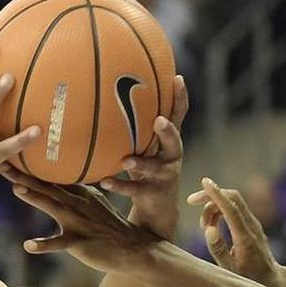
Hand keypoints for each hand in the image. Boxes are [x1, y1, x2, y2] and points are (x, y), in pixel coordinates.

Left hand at [0, 166, 160, 271]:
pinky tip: (28, 245)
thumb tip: (65, 176)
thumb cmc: (110, 227)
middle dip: (23, 174)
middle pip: (46, 186)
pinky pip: (60, 243)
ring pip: (53, 207)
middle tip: (1, 161)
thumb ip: (78, 190)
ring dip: (35, 198)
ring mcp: (79, 221)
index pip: (51, 175)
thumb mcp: (96, 203)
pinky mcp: (80, 242)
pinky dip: (44, 244)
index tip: (12, 151)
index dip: (30, 164)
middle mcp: (77, 203)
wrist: (133, 248)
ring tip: (16, 189)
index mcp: (79, 193)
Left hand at [100, 75, 188, 239]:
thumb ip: (137, 126)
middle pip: (174, 141)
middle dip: (168, 131)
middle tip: (158, 121)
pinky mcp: (153, 193)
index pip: (178, 116)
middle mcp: (171, 156)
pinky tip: (105, 181)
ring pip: (154, 168)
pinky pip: (134, 189)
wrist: (158, 207)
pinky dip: (119, 185)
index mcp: (170, 140)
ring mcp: (164, 176)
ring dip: (141, 164)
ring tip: (126, 162)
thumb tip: (109, 95)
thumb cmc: (148, 167)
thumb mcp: (146, 145)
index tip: (177, 79)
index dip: (180, 98)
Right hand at [187, 178, 280, 286]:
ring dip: (213, 206)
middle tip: (191, 202)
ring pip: (232, 202)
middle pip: (233, 197)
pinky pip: (235, 209)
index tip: (205, 182)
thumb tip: (209, 229)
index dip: (217, 194)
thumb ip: (218, 251)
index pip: (231, 209)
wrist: (271, 280)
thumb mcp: (230, 271)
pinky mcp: (252, 224)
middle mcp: (252, 227)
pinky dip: (220, 211)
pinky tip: (212, 225)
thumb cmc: (249, 279)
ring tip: (203, 226)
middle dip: (211, 195)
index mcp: (245, 238)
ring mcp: (254, 224)